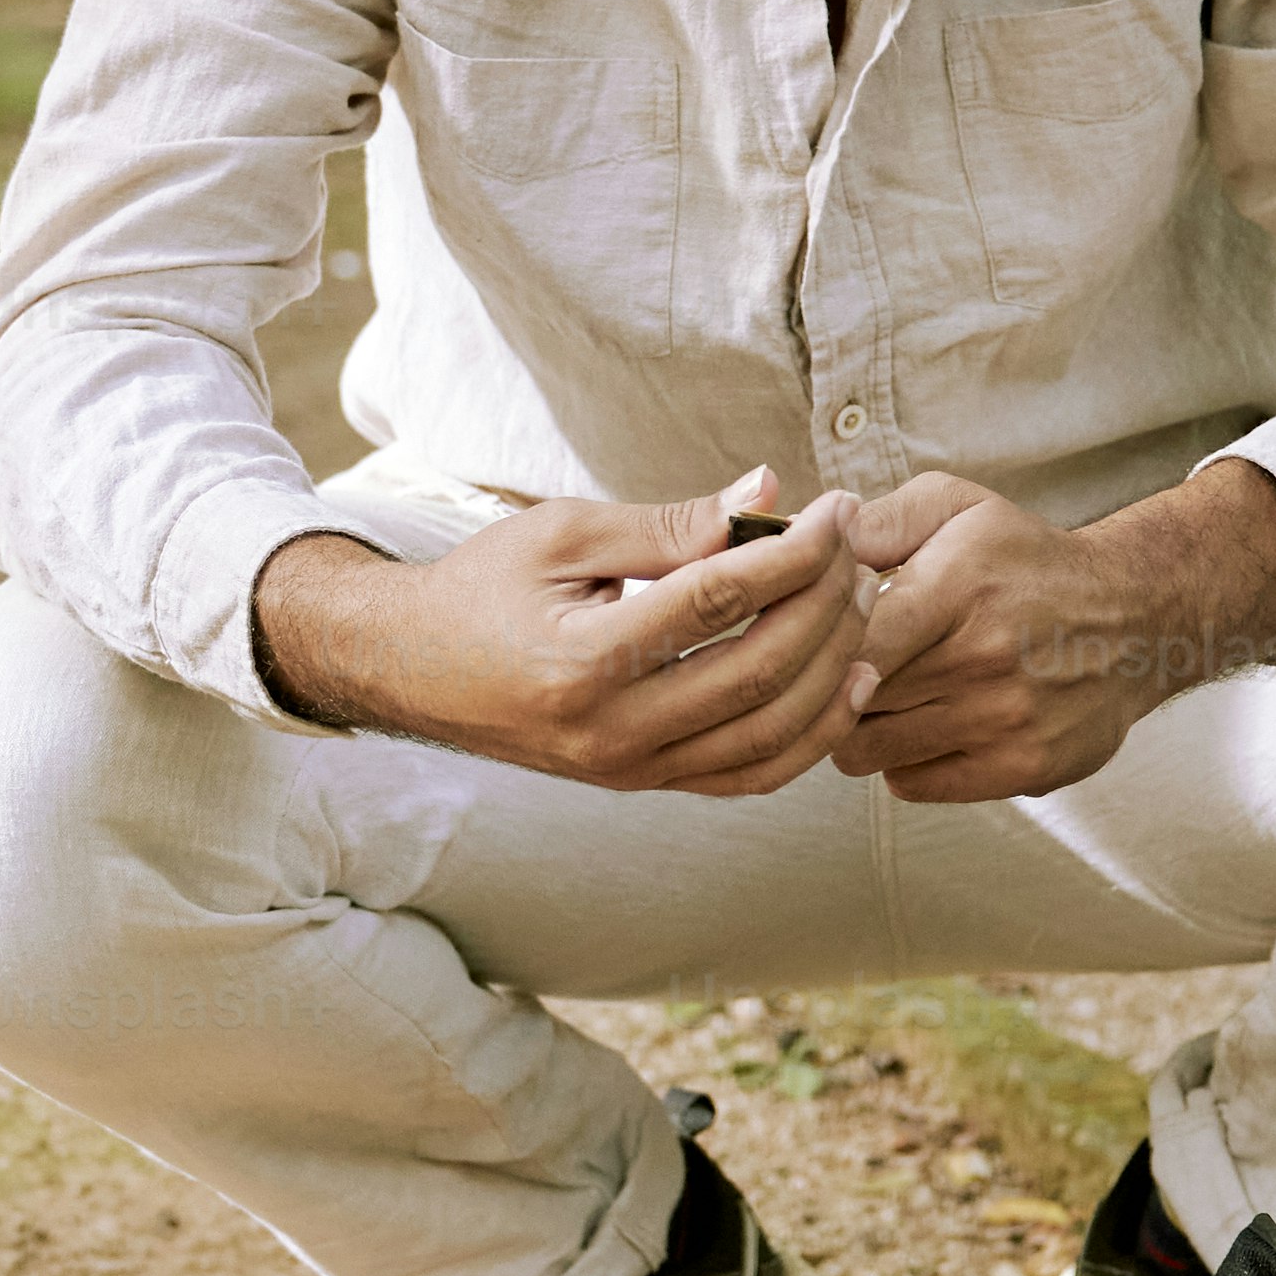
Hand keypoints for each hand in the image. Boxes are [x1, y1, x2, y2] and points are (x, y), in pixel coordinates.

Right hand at [251, 469, 879, 795]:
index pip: (720, 600)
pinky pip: (750, 775)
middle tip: (858, 550)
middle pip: (760, 671)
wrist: (413, 669)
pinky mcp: (642, 783)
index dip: (794, 552)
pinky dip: (810, 733)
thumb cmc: (484, 586)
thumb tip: (770, 493)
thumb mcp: (565, 532)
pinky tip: (844, 683)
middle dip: (827, 605)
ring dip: (835, 670)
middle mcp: (609, 730)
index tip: (835, 510)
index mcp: (582, 659)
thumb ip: (672, 521)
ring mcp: (628, 770)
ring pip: (769, 736)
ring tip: (862, 605)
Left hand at [824, 463, 1275, 803]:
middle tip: (855, 665)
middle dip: (835, 685)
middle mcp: (984, 658)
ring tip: (893, 694)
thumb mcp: (958, 508)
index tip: (819, 636)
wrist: (1137, 620)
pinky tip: (930, 725)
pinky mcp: (1021, 769)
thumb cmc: (1028, 563)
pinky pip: (910, 785)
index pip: (848, 638)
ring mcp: (1004, 721)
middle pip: (848, 698)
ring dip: (865, 727)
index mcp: (960, 586)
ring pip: (868, 750)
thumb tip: (803, 542)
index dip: (816, 645)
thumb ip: (876, 522)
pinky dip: (905, 761)